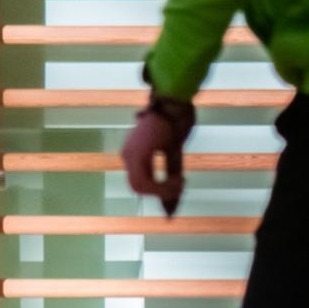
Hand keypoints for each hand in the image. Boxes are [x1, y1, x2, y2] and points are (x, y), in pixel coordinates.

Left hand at [121, 93, 195, 216]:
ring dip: (162, 190)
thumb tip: (171, 207)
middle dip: (160, 192)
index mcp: (134, 154)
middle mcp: (127, 154)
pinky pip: (144, 182)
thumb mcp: (174, 153)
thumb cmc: (177, 120)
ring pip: (140, 187)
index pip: (140, 184)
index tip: (176, 193)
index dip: (158, 193)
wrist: (176, 100)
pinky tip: (177, 179)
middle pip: (138, 188)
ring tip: (180, 181)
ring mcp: (130, 153)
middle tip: (181, 184)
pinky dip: (161, 186)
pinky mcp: (137, 154)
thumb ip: (171, 178)